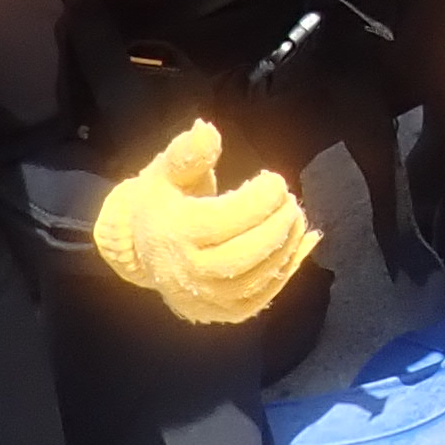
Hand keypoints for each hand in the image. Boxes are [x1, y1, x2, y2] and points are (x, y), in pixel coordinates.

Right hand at [92, 119, 318, 325]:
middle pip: (243, 256)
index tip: (275, 180)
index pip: (224, 221)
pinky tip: (300, 244)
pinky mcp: (222, 314)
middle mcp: (186, 274)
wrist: (144, 250)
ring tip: (297, 218)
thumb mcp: (166, 171)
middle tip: (291, 201)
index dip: (258, 200)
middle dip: (277, 226)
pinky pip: (262, 298)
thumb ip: (188, 152)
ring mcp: (205, 300)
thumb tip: (208, 131)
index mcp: (172, 234)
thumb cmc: (163, 201)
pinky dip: (287, 271)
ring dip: (287, 247)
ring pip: (256, 280)